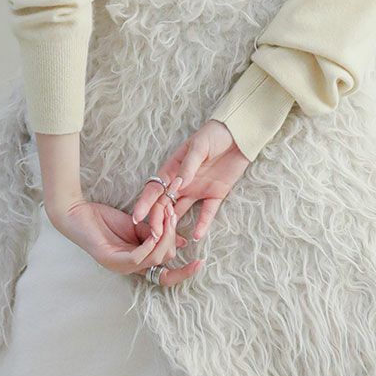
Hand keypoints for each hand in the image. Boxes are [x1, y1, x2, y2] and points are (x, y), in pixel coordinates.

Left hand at [48, 196, 202, 285]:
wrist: (76, 211)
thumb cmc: (103, 218)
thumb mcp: (137, 226)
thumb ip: (157, 234)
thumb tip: (181, 242)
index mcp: (136, 262)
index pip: (164, 277)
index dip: (183, 273)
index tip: (201, 262)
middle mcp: (128, 268)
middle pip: (164, 260)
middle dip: (172, 237)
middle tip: (171, 215)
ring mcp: (119, 266)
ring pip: (154, 258)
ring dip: (163, 235)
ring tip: (164, 215)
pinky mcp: (110, 260)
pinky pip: (138, 257)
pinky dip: (150, 243)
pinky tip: (153, 228)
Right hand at [130, 119, 250, 245]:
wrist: (239, 134)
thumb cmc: (214, 135)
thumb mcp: (199, 146)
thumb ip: (188, 166)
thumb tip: (176, 184)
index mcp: (172, 169)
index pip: (155, 189)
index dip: (145, 203)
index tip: (137, 217)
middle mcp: (182, 183)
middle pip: (164, 204)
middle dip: (157, 220)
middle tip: (154, 236)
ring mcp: (198, 190)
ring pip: (180, 212)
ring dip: (174, 225)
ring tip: (169, 240)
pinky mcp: (215, 194)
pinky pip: (207, 212)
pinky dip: (202, 224)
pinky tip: (197, 236)